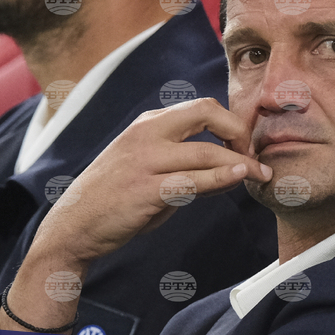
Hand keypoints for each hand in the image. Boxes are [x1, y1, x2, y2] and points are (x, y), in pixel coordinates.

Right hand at [0, 97, 270, 332]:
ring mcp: (145, 161)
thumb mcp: (148, 169)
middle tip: (254, 156)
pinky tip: (238, 179)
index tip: (243, 147)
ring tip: (260, 175)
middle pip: (206, 113)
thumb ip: (184, 164)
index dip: (231, 124)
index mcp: (148, 124)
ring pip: (206, 152)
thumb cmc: (114, 199)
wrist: (74, 227)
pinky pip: (192, 180)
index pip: (201, 108)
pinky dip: (220, 178)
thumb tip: (231, 169)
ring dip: (240, 163)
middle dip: (238, 131)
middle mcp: (146, 134)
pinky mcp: (146, 190)